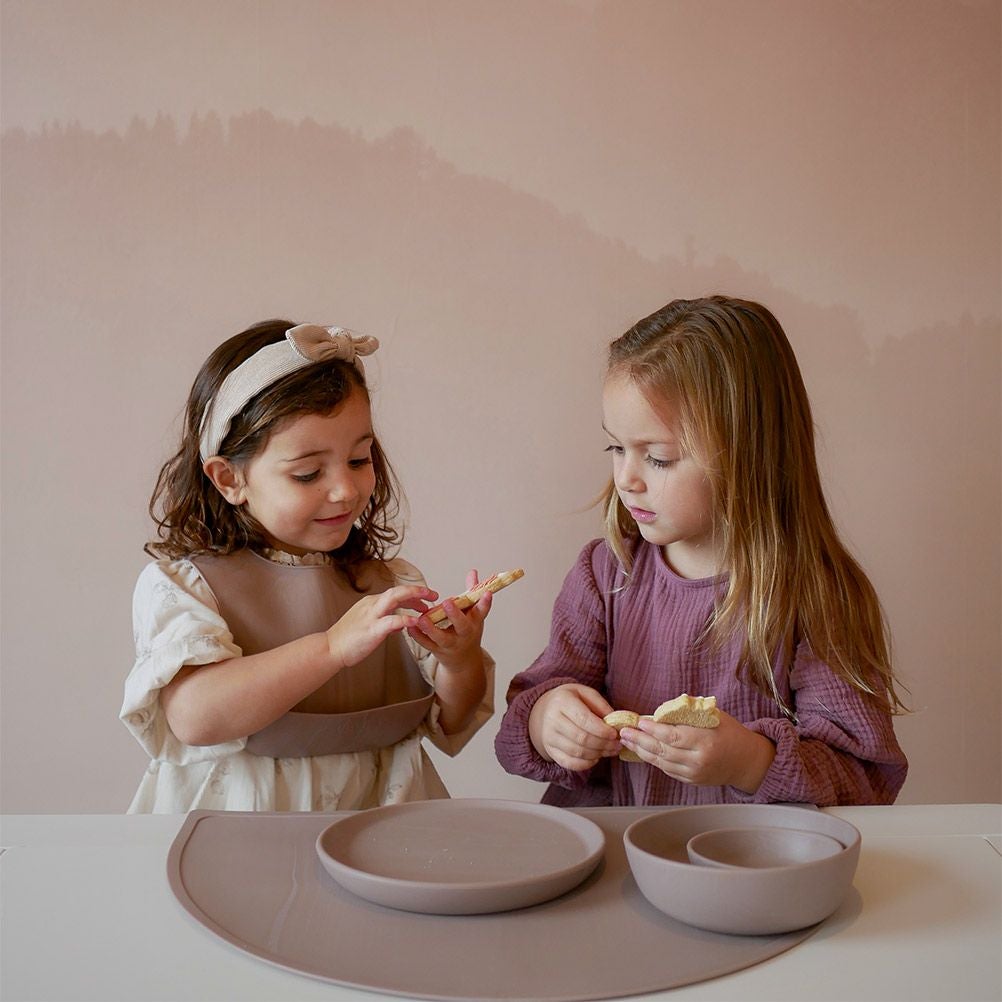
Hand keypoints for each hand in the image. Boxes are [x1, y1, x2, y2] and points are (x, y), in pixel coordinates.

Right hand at [326, 584, 436, 672]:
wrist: (329, 649)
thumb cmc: (348, 640)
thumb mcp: (369, 626)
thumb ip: (385, 622)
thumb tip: (400, 625)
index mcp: (372, 603)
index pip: (396, 594)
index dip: (413, 596)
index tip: (426, 600)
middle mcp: (372, 605)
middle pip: (398, 591)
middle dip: (417, 591)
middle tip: (434, 595)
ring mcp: (371, 616)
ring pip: (394, 598)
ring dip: (413, 597)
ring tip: (428, 603)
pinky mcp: (371, 629)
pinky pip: (391, 621)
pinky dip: (404, 620)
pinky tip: (416, 622)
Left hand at [406, 569, 491, 674]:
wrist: (463, 659)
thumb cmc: (468, 631)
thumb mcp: (473, 613)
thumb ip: (471, 592)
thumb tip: (473, 572)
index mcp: (475, 622)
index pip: (482, 611)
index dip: (485, 602)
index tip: (487, 593)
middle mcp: (464, 633)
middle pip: (462, 626)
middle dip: (455, 615)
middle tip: (448, 603)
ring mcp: (451, 643)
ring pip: (441, 638)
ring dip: (431, 629)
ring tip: (422, 618)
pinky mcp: (437, 650)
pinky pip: (426, 644)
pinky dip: (418, 636)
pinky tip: (410, 627)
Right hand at [528, 683, 619, 770]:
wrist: (546, 709)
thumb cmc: (571, 700)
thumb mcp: (585, 693)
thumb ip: (601, 705)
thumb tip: (616, 723)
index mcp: (562, 701)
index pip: (583, 719)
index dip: (602, 730)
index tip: (615, 733)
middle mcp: (552, 719)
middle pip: (581, 738)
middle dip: (603, 744)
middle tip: (617, 745)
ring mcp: (549, 737)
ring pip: (577, 752)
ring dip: (597, 754)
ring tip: (610, 750)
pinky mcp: (550, 750)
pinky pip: (569, 763)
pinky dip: (585, 764)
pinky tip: (596, 758)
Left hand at [618, 710, 775, 792]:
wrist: (746, 761)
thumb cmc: (730, 732)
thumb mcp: (714, 716)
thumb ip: (689, 713)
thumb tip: (661, 710)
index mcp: (705, 741)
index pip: (673, 736)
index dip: (653, 729)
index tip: (639, 721)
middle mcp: (698, 760)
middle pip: (662, 750)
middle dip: (640, 740)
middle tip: (624, 731)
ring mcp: (693, 773)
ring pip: (661, 762)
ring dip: (641, 751)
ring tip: (627, 741)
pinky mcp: (690, 780)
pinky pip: (666, 769)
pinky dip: (652, 760)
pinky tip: (641, 751)